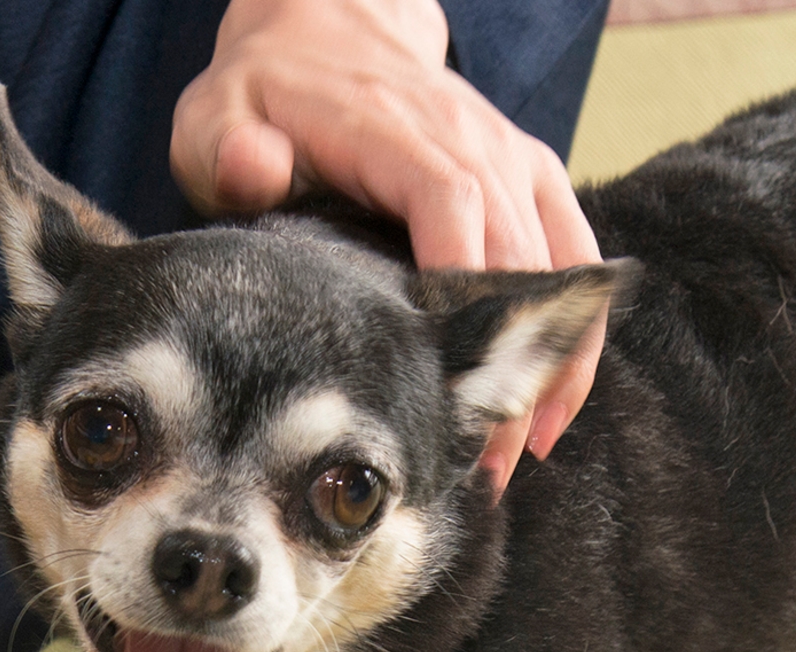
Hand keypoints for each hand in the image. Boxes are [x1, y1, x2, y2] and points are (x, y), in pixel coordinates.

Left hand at [172, 0, 604, 495]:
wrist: (329, 28)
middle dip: (508, 363)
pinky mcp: (529, 175)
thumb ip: (229, 147)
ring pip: (562, 264)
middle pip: (515, 256)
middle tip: (483, 465)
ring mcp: (509, 156)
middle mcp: (471, 140)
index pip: (450, 203)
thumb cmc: (266, 93)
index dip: (464, 295)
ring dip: (554, 360)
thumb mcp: (220, 113)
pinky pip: (575, 256)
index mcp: (398, 131)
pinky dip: (575, 331)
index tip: (455, 386)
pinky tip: (547, 407)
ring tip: (523, 452)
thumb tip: (253, 169)